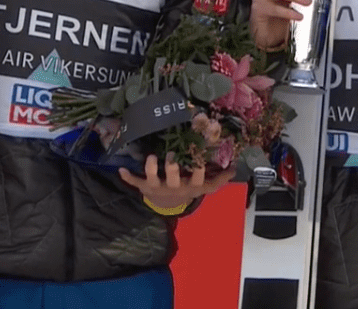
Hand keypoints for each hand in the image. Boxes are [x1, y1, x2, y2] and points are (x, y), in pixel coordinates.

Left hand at [118, 152, 235, 210]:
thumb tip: (236, 168)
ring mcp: (158, 187)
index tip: (198, 159)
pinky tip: (121, 169)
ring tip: (151, 157)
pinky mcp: (145, 187)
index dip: (196, 170)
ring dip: (150, 168)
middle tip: (172, 153)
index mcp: (189, 186)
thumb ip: (219, 179)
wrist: (168, 205)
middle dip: (171, 167)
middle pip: (172, 178)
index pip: (195, 179)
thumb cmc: (187, 189)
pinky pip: (135, 182)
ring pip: (152, 178)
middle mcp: (173, 187)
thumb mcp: (204, 187)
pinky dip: (128, 177)